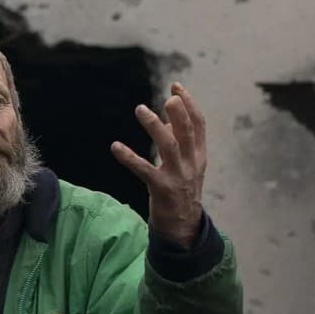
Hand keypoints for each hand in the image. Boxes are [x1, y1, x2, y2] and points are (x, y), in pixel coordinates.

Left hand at [112, 82, 207, 247]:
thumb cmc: (181, 191)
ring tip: (140, 109)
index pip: (199, 124)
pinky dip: (129, 157)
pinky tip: (115, 146)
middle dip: (179, 112)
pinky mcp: (161, 189)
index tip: (176, 86)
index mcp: (199, 155)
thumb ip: (177, 143)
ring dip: (154, 126)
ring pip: (169, 146)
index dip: (189, 103)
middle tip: (168, 96)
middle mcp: (191, 163)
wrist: (183, 227)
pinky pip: (144, 170)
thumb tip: (162, 120)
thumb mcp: (186, 166)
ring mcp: (177, 176)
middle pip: (187, 132)